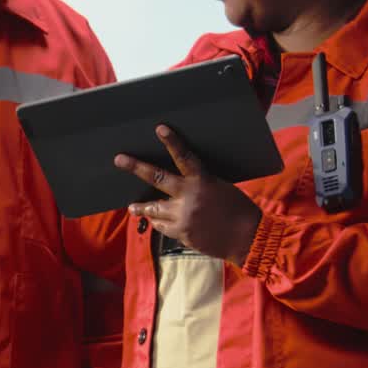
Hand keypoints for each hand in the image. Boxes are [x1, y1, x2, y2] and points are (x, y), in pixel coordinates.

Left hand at [115, 125, 261, 265]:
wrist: (247, 238)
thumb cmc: (238, 210)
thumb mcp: (221, 189)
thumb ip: (199, 184)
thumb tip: (182, 183)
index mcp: (202, 181)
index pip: (184, 156)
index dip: (172, 142)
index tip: (160, 128)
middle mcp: (188, 197)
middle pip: (156, 178)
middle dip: (136, 167)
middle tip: (120, 160)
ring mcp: (182, 216)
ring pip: (153, 209)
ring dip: (141, 207)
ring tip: (132, 207)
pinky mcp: (181, 234)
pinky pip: (162, 227)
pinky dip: (160, 223)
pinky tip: (158, 222)